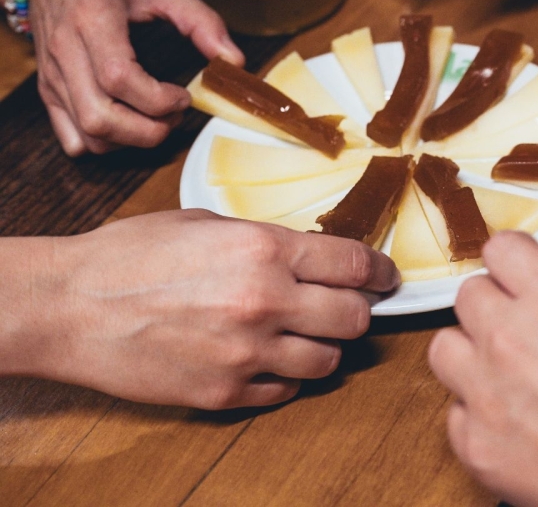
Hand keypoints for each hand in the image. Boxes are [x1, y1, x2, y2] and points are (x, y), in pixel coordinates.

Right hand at [17, 210, 398, 408]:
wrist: (72, 306)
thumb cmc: (130, 256)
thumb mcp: (204, 222)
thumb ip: (264, 241)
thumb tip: (306, 256)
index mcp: (264, 250)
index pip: (355, 264)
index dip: (381, 272)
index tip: (387, 278)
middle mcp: (265, 302)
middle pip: (354, 318)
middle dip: (359, 312)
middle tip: (349, 307)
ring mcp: (247, 353)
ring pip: (327, 361)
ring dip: (326, 347)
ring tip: (306, 335)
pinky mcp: (224, 392)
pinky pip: (284, 391)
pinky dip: (285, 376)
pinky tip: (267, 359)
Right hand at [30, 0, 243, 156]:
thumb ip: (202, 22)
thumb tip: (235, 61)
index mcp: (92, 17)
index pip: (119, 78)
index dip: (159, 100)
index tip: (183, 95)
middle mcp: (64, 50)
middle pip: (100, 118)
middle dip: (149, 130)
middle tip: (173, 113)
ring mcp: (52, 76)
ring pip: (89, 135)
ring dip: (131, 140)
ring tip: (155, 117)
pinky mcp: (46, 92)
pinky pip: (74, 139)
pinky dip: (106, 144)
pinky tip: (127, 123)